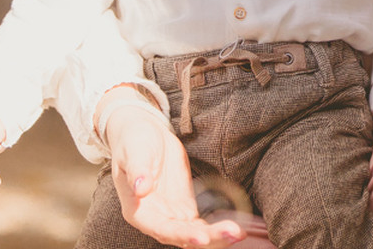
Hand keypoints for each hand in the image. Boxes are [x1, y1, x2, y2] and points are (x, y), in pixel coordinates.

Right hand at [101, 91, 246, 246]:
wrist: (145, 134)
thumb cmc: (133, 142)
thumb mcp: (133, 151)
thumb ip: (137, 170)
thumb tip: (140, 188)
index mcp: (139, 211)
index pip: (161, 229)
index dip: (181, 235)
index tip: (201, 237)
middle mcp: (156, 219)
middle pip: (183, 236)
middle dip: (208, 237)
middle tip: (233, 232)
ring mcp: (172, 215)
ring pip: (196, 233)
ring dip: (216, 235)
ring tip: (239, 232)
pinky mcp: (186, 207)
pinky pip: (203, 222)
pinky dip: (217, 225)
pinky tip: (236, 226)